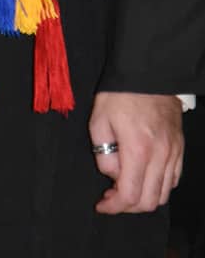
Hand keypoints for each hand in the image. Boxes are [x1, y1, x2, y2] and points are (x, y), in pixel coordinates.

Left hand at [89, 91, 183, 213]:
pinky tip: (144, 176)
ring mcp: (174, 153)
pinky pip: (173, 179)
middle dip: (128, 206)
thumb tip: (112, 175)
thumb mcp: (99, 119)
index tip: (102, 204)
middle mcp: (161, 156)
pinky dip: (158, 186)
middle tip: (112, 196)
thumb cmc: (120, 94)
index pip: (130, 195)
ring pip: (163, 194)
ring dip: (144, 198)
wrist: (148, 73)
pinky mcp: (180, 148)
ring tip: (126, 186)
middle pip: (149, 201)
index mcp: (138, 149)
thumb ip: (103, 153)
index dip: (114, 207)